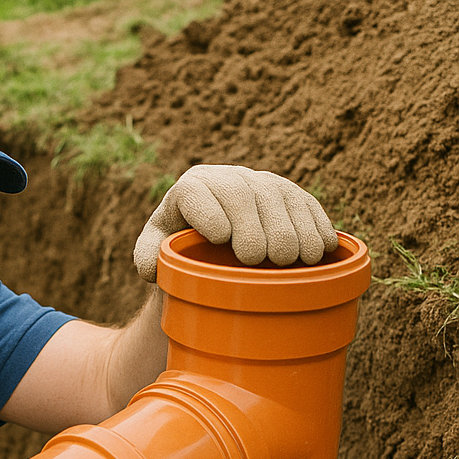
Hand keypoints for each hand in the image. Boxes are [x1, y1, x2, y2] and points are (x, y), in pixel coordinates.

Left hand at [133, 165, 338, 282]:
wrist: (207, 241)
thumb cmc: (177, 249)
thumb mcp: (155, 252)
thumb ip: (147, 258)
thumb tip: (154, 268)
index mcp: (189, 189)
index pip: (195, 191)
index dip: (209, 211)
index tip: (221, 238)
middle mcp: (225, 178)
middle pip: (242, 194)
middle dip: (254, 224)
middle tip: (259, 258)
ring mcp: (260, 182)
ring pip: (278, 197)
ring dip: (292, 228)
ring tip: (296, 259)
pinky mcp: (287, 193)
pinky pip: (305, 203)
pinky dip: (316, 225)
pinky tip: (323, 248)